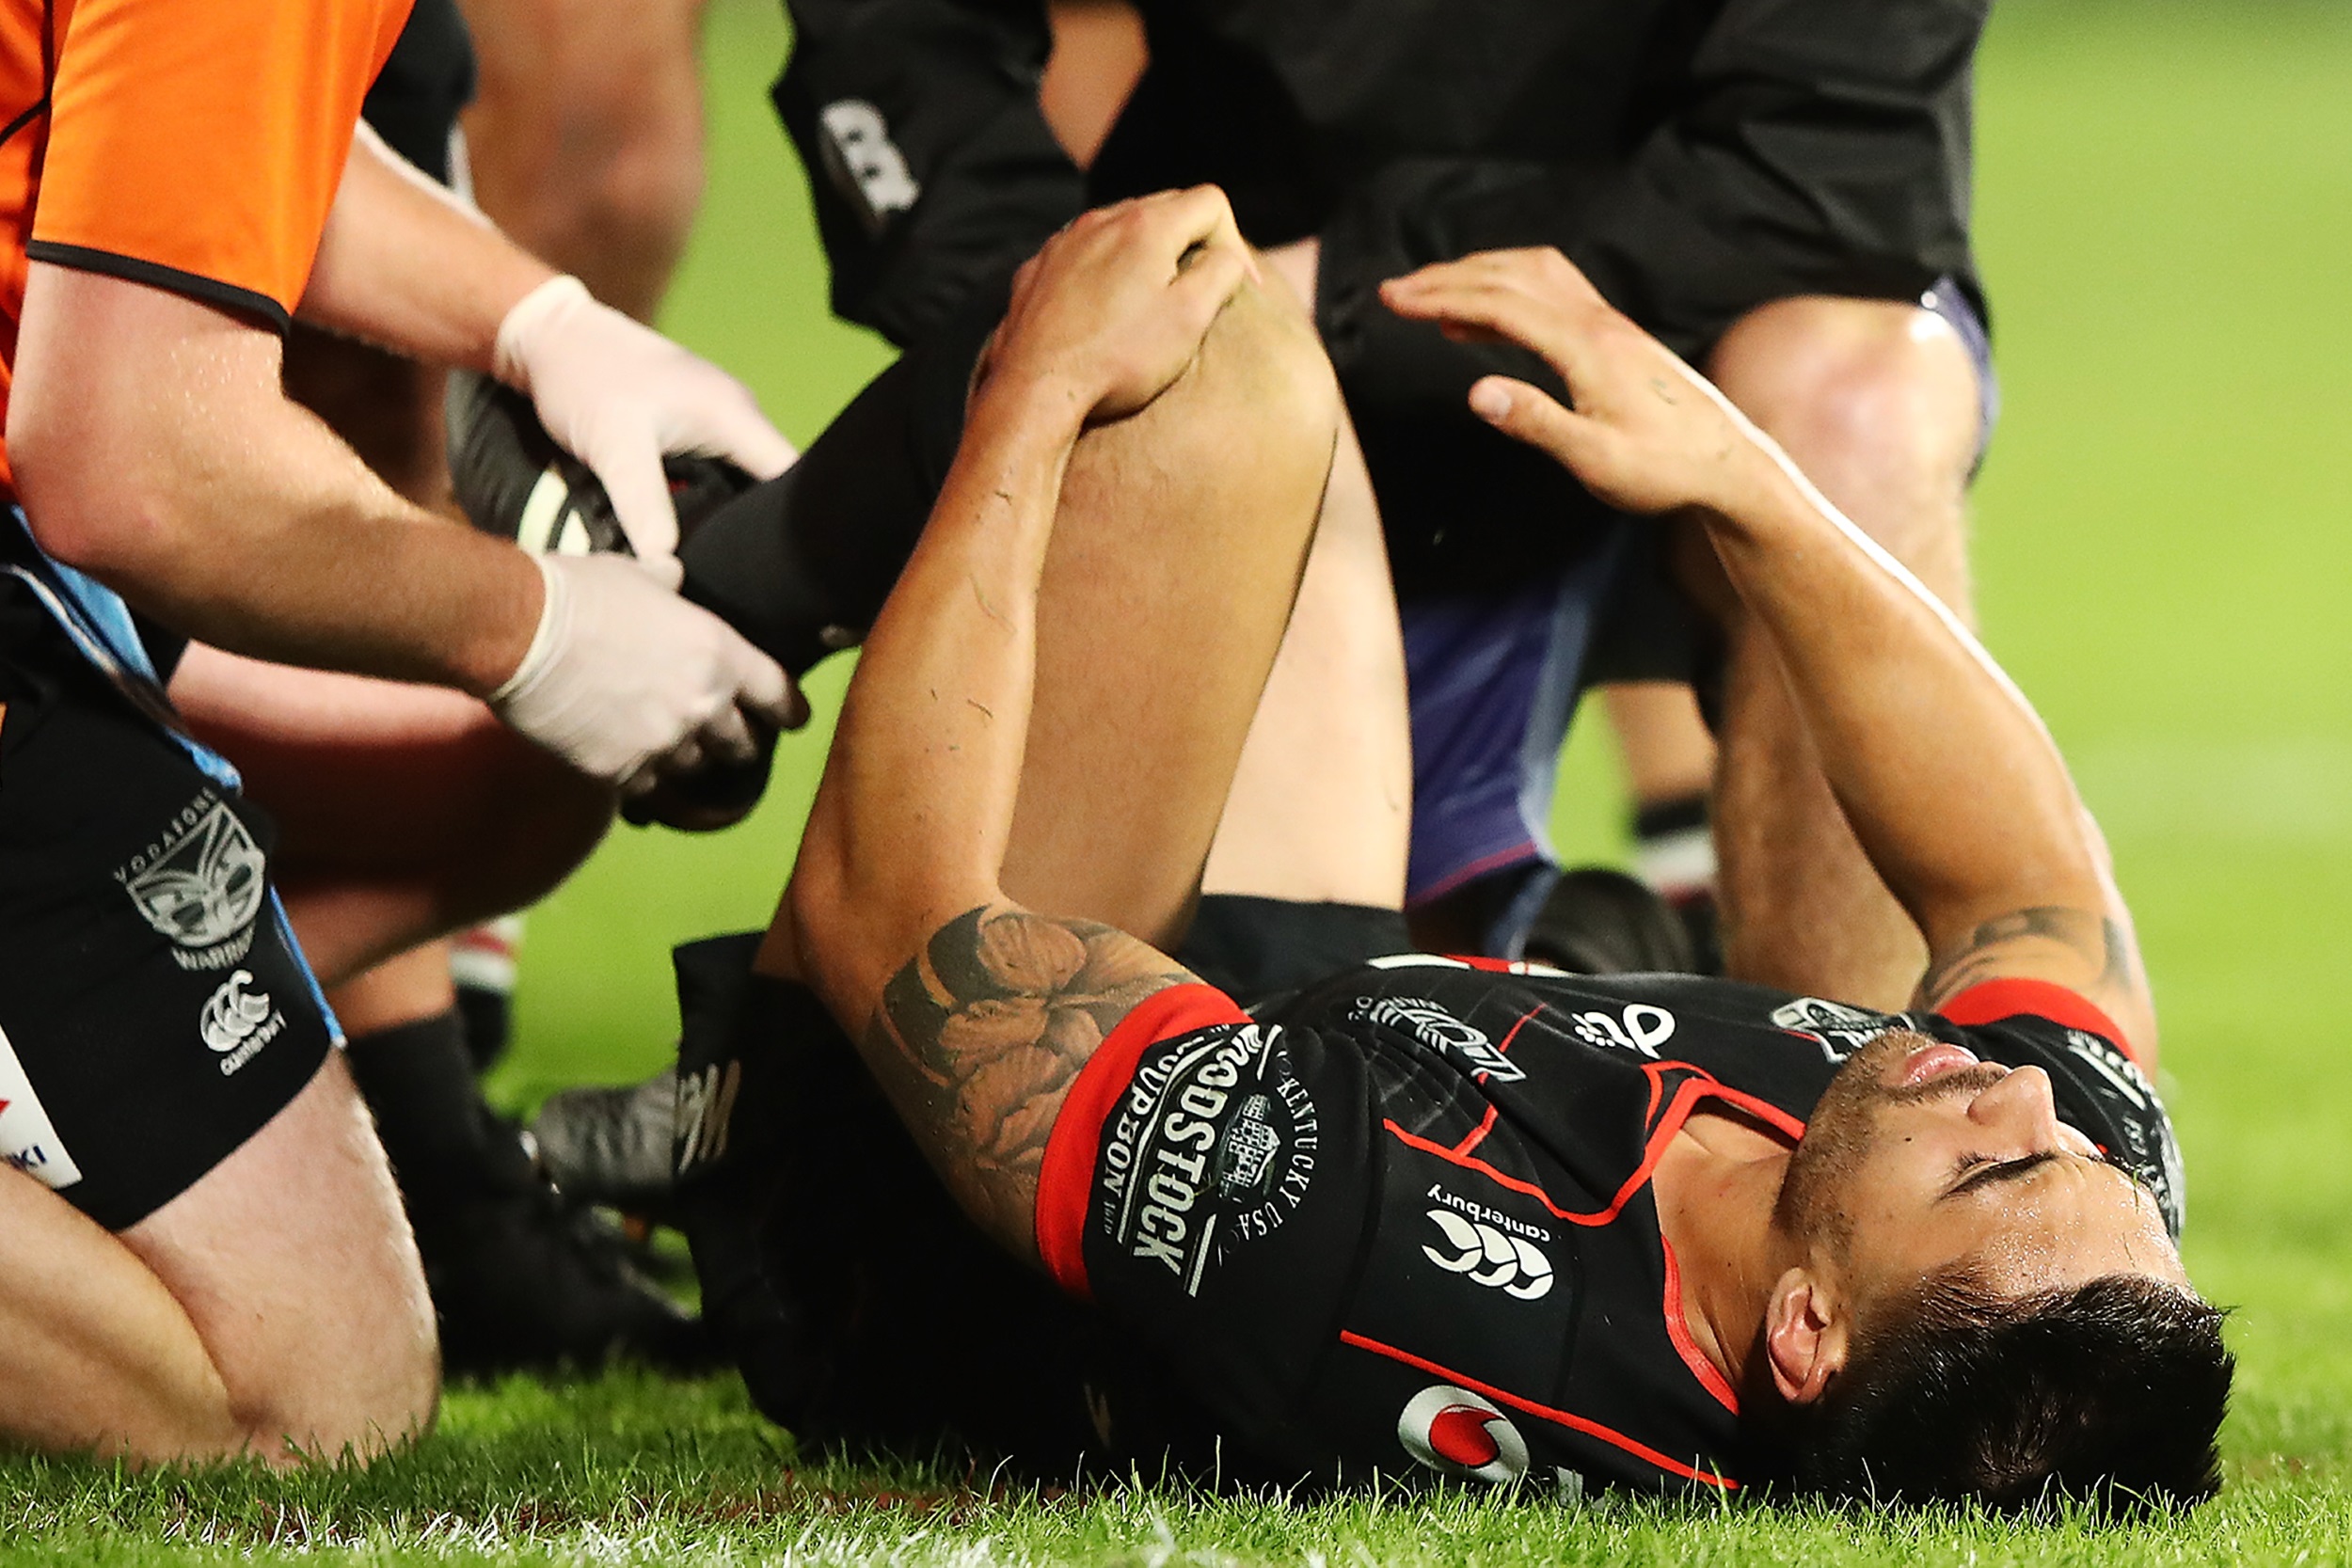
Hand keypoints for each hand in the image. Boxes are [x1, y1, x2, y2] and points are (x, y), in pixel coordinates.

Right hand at [489, 553, 809, 793]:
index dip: (789, 710)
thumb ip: (666, 583)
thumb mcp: (635, 574)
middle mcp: (702, 705)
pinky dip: (644, 779)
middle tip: (731, 740)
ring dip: (689, 760)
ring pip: (695, 768)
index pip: (778, 694)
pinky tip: (632, 768)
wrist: (516, 632)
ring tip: (674, 750)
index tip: (793, 720)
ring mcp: (664, 744)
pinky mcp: (622, 773)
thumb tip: (673, 573)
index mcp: (719, 653)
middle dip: (738, 742)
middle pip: (741, 743)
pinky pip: (648, 788)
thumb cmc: (578, 591)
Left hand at [493, 276, 797, 580]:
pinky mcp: (694, 422)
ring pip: (746, 475)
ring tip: (724, 556)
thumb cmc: (585, 380)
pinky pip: (722, 466)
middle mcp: (737, 413)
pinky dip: (715, 495)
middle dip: (765, 524)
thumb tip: (666, 566)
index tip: (783, 565)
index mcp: (734, 414)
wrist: (550, 336)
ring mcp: (717, 415)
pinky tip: (696, 523)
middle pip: (774, 479)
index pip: (793, 475)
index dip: (796, 521)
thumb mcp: (614, 449)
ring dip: (737, 511)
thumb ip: (644, 508)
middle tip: (748, 572)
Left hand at [980, 186, 1259, 426]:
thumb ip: (1221, 273)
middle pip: (1166, 207)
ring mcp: (1064, 242)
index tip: (1239, 287)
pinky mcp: (1037, 268)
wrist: (1036, 390)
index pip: (1211, 202)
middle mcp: (1102, 220)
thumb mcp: (1190, 318)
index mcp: (1147, 226)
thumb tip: (1229, 256)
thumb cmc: (1119, 359)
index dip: (1234, 241)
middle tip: (1200, 290)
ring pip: (1120, 227)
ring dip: (1145, 254)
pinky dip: (1103, 271)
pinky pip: (1082, 254)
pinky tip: (1103, 311)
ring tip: (1151, 300)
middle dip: (1192, 242)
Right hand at [1380, 249, 1777, 518]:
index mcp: (1586, 347)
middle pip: (1510, 277)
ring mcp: (1608, 324)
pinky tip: (1484, 319)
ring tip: (1431, 297)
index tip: (1393, 300)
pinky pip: (1553, 292)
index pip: (1500, 304)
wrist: (1727, 465)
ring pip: (1533, 274)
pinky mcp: (1614, 335)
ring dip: (1478, 275)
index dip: (1441, 297)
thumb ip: (1535, 422)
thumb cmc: (1663, 472)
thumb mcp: (1595, 460)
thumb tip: (1475, 391)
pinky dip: (1509, 291)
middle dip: (1447, 278)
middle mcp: (1597, 322)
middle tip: (1394, 291)